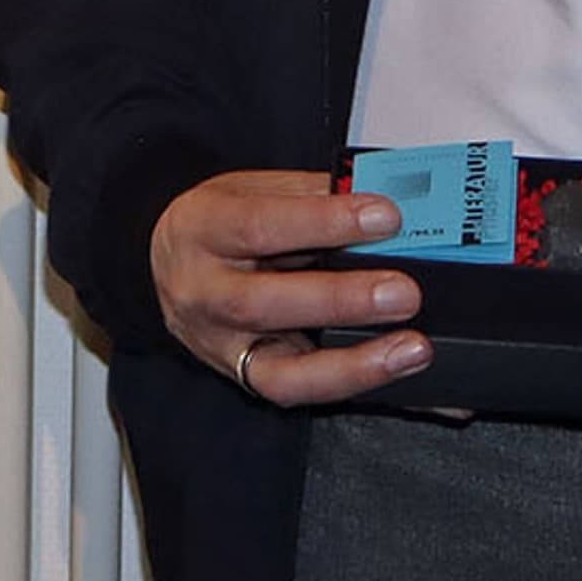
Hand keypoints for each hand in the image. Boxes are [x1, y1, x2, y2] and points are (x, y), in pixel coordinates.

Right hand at [150, 169, 430, 406]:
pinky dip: (348, 382)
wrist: (170, 264)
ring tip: (411, 346)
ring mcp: (220, 344)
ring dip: (354, 362)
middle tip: (403, 291)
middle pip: (262, 303)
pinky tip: (390, 365)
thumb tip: (379, 201)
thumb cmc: (218, 224)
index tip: (384, 217)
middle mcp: (201, 292)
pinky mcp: (245, 376)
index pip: (259, 227)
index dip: (324, 222)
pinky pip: (295, 391)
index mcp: (199, 229)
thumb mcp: (251, 189)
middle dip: (341, 300)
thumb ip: (311, 194)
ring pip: (279, 370)